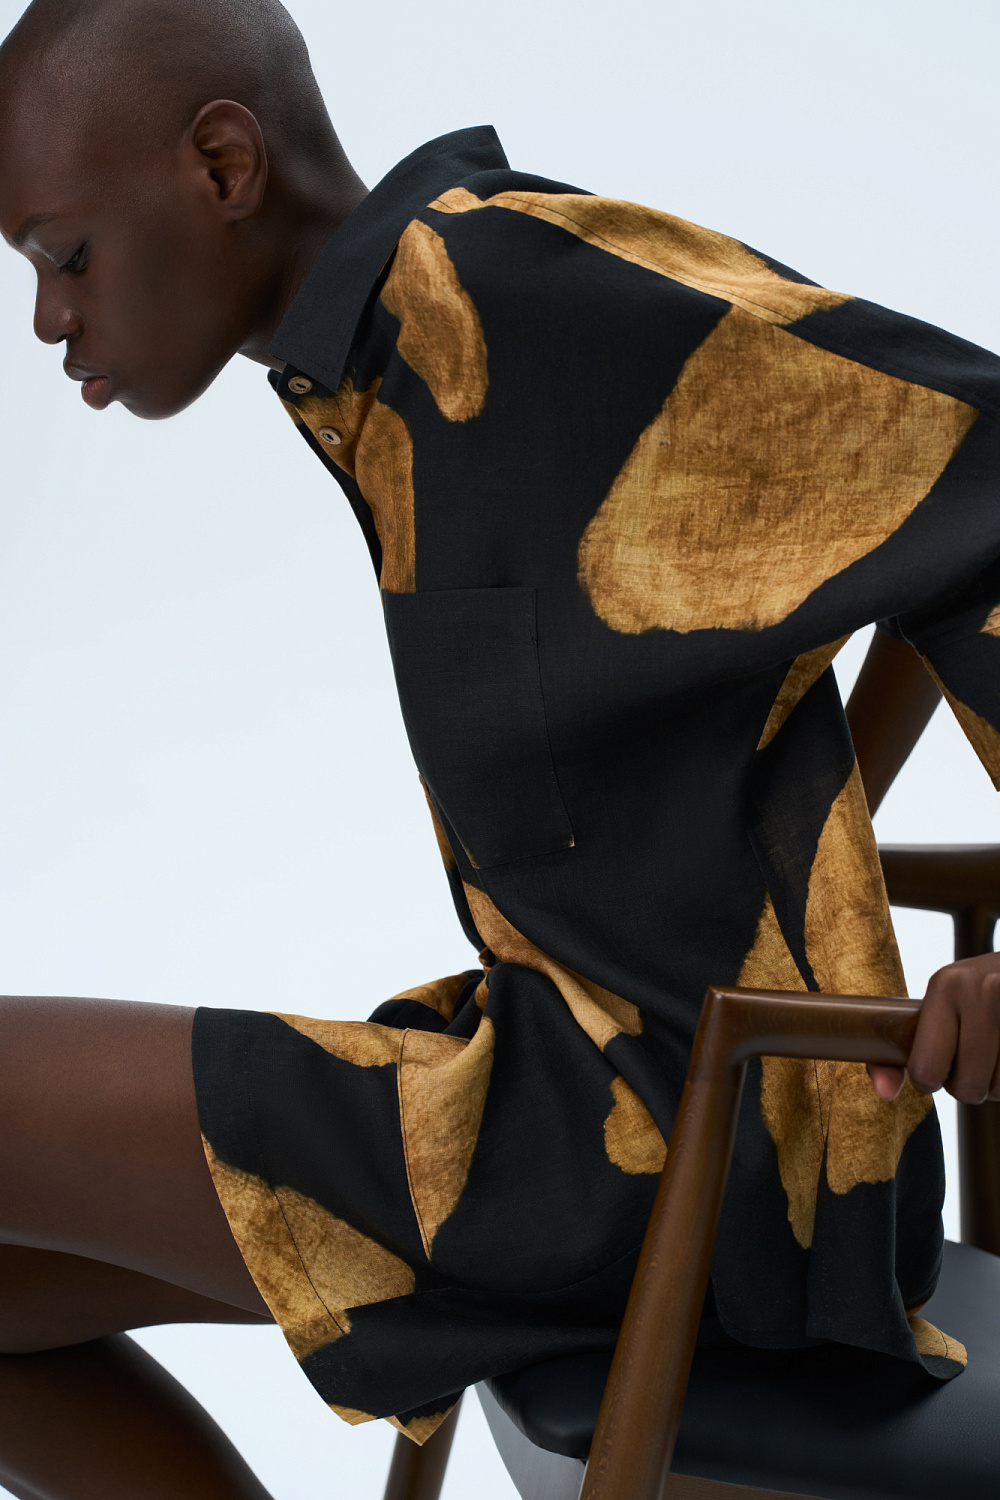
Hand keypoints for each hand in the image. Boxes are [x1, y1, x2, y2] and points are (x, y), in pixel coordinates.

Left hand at [869, 952, 999, 1102]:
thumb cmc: (971, 995)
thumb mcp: (937, 1006)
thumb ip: (896, 1052)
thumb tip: (884, 1093)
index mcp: (946, 985)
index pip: (926, 1068)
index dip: (930, 1080)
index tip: (937, 1065)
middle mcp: (983, 990)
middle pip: (967, 1088)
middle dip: (967, 1086)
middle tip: (969, 1059)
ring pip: (998, 1091)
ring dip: (995, 1083)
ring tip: (993, 1051)